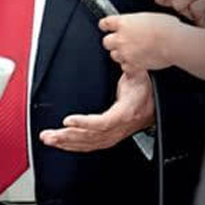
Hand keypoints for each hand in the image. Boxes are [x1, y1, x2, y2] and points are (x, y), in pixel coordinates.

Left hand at [39, 71, 154, 151]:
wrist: (156, 106)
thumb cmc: (146, 90)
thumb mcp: (139, 74)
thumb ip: (130, 66)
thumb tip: (123, 57)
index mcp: (125, 113)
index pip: (103, 122)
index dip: (85, 123)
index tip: (68, 120)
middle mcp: (118, 128)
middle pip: (90, 136)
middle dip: (67, 137)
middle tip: (49, 135)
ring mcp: (113, 135)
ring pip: (88, 143)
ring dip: (66, 143)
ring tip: (49, 139)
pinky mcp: (108, 138)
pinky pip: (89, 146)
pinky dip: (73, 147)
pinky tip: (61, 145)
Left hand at [99, 13, 181, 73]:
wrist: (173, 42)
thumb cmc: (166, 28)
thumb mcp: (147, 17)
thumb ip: (134, 23)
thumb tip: (133, 26)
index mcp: (124, 23)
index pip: (105, 23)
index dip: (105, 25)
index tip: (105, 27)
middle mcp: (121, 38)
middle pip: (106, 42)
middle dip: (112, 42)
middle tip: (122, 42)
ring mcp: (125, 53)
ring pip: (114, 55)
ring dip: (121, 54)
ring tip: (132, 52)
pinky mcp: (131, 65)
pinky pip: (124, 67)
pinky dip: (129, 65)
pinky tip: (137, 60)